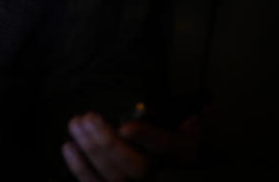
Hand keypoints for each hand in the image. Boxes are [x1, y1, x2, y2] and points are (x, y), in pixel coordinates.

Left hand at [60, 112, 200, 180]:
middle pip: (136, 168)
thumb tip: (209, 104)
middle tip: (88, 118)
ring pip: (114, 178)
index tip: (126, 126)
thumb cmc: (161, 123)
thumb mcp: (179, 112)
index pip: (165, 147)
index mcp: (178, 151)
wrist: (146, 143)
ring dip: (91, 151)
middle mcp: (158, 173)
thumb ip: (190, 107)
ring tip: (76, 124)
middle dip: (108, 144)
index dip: (146, 138)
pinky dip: (80, 169)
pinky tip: (68, 146)